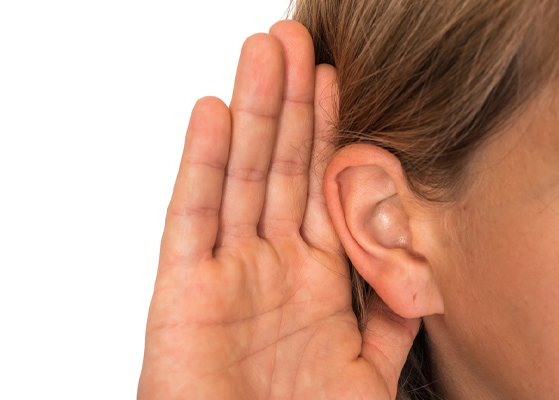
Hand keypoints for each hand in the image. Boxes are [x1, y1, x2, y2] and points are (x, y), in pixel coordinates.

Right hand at [138, 20, 419, 399]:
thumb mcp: (366, 370)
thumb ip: (388, 313)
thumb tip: (417, 265)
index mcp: (311, 283)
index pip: (318, 189)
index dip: (325, 132)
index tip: (333, 79)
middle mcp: (267, 268)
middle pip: (277, 168)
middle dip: (287, 102)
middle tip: (292, 40)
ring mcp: (223, 274)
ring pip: (238, 177)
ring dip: (250, 112)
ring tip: (262, 52)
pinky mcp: (180, 292)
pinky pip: (190, 217)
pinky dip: (198, 165)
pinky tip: (211, 114)